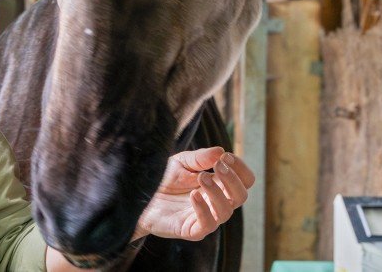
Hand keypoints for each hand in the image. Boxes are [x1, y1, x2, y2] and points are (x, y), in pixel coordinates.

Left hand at [134, 147, 255, 241]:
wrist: (138, 196)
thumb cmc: (162, 179)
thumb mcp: (181, 163)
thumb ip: (200, 158)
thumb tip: (221, 151)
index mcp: (218, 185)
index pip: (244, 181)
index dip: (240, 168)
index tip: (226, 156)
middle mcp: (216, 202)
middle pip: (241, 196)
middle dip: (233, 179)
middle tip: (218, 165)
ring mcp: (205, 217)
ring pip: (226, 211)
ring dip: (218, 192)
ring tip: (202, 177)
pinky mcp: (192, 230)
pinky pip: (207, 225)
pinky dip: (204, 209)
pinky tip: (194, 195)